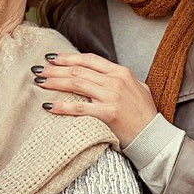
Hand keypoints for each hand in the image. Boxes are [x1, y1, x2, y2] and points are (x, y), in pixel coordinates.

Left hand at [32, 52, 157, 145]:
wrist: (154, 136)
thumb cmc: (145, 115)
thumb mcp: (137, 88)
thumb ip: (120, 79)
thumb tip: (102, 75)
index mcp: (121, 72)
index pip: (90, 59)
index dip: (69, 57)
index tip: (52, 58)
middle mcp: (115, 81)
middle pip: (79, 70)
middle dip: (55, 70)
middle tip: (38, 70)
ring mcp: (112, 96)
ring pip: (76, 84)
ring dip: (55, 82)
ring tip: (39, 82)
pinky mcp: (108, 113)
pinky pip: (80, 108)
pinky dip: (62, 106)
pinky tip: (49, 105)